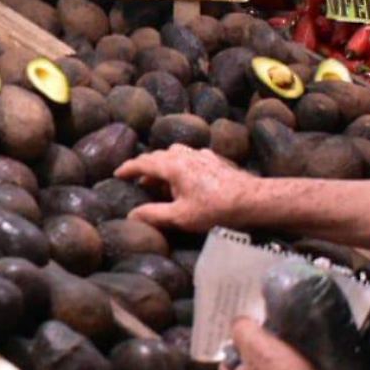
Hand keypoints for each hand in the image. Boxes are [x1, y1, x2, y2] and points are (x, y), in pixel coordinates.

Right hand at [117, 145, 257, 230]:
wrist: (252, 200)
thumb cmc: (215, 209)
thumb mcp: (180, 217)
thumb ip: (154, 214)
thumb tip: (131, 215)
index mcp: (173, 166)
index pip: (144, 162)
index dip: (128, 168)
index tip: (117, 173)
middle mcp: (186, 155)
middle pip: (159, 155)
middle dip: (145, 166)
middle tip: (137, 180)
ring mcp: (202, 155)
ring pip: (176, 152)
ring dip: (164, 163)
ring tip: (161, 179)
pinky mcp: (215, 160)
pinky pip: (191, 156)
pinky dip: (181, 163)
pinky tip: (187, 176)